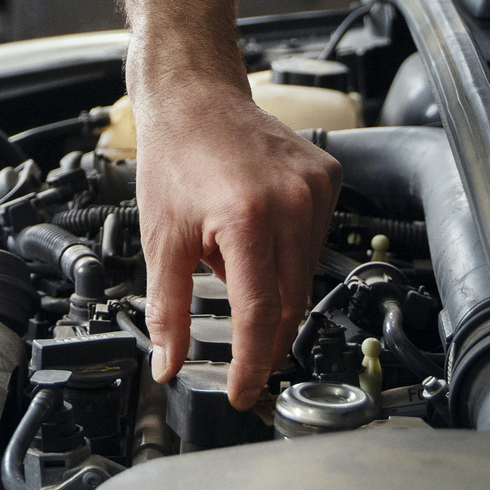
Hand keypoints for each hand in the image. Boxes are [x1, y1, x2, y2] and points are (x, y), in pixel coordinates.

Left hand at [135, 81, 339, 408]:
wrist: (194, 96)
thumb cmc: (174, 156)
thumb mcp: (160, 237)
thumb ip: (167, 307)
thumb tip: (169, 362)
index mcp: (248, 218)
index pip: (260, 315)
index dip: (253, 363)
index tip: (244, 392)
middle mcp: (292, 202)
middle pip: (288, 302)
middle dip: (263, 335)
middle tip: (240, 354)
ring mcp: (316, 189)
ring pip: (303, 275)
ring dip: (271, 287)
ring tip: (230, 256)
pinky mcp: (328, 179)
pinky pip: (313, 242)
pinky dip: (286, 254)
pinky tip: (255, 233)